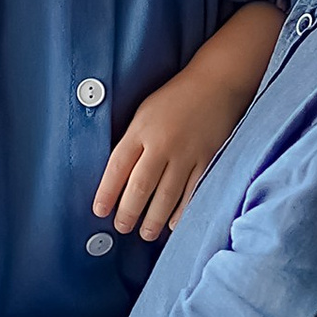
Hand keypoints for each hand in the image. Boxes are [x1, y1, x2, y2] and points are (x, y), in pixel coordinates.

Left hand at [93, 3, 283, 240]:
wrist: (216, 82)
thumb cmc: (175, 98)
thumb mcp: (144, 113)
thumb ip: (132, 142)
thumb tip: (118, 176)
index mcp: (141, 130)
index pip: (117, 167)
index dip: (106, 193)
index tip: (99, 212)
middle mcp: (162, 144)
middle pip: (140, 187)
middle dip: (128, 213)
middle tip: (122, 228)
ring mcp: (187, 154)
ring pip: (166, 196)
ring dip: (153, 219)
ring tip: (145, 234)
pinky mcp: (208, 159)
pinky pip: (194, 192)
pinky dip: (183, 211)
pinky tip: (174, 225)